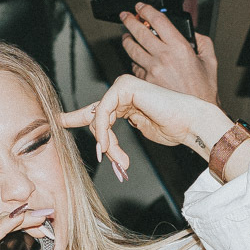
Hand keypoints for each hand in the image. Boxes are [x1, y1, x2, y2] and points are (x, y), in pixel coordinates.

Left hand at [61, 76, 230, 183]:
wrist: (190, 123)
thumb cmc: (173, 128)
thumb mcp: (138, 132)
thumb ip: (117, 134)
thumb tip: (102, 144)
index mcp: (126, 101)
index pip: (96, 111)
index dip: (76, 117)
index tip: (59, 122)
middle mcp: (122, 91)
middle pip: (96, 119)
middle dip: (104, 144)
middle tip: (118, 163)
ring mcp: (123, 86)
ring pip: (99, 118)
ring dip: (106, 142)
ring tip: (118, 158)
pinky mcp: (125, 86)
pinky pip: (103, 112)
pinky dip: (103, 130)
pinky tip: (108, 144)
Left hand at [120, 2, 217, 104]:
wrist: (196, 114)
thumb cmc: (203, 90)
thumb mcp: (210, 60)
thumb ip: (202, 41)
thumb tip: (193, 33)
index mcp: (179, 47)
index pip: (158, 20)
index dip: (146, 10)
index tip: (140, 6)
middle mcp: (163, 57)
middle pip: (139, 32)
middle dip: (129, 20)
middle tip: (125, 16)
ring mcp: (152, 70)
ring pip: (132, 49)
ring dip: (127, 40)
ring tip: (126, 36)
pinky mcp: (145, 82)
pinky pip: (135, 67)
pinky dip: (134, 61)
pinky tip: (137, 59)